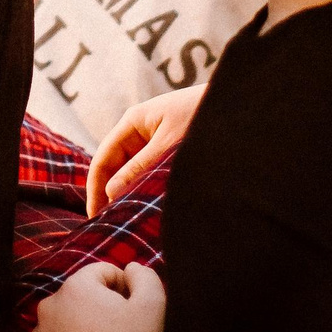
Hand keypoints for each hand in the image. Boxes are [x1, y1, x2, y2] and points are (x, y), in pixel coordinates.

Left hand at [27, 260, 165, 331]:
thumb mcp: (153, 306)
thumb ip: (145, 276)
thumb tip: (131, 269)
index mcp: (76, 287)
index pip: (103, 274)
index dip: (123, 289)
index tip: (132, 314)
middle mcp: (49, 306)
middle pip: (81, 297)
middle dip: (100, 309)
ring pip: (64, 323)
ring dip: (81, 331)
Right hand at [87, 85, 203, 215]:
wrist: (236, 105)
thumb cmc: (202, 117)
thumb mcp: (169, 145)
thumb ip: (140, 168)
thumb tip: (111, 193)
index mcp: (133, 122)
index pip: (103, 158)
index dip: (95, 187)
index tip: (94, 215)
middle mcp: (140, 131)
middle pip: (115, 167)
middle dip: (110, 194)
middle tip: (109, 225)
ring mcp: (154, 141)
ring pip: (133, 172)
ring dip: (130, 193)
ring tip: (127, 221)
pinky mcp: (169, 151)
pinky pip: (150, 173)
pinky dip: (146, 189)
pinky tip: (148, 208)